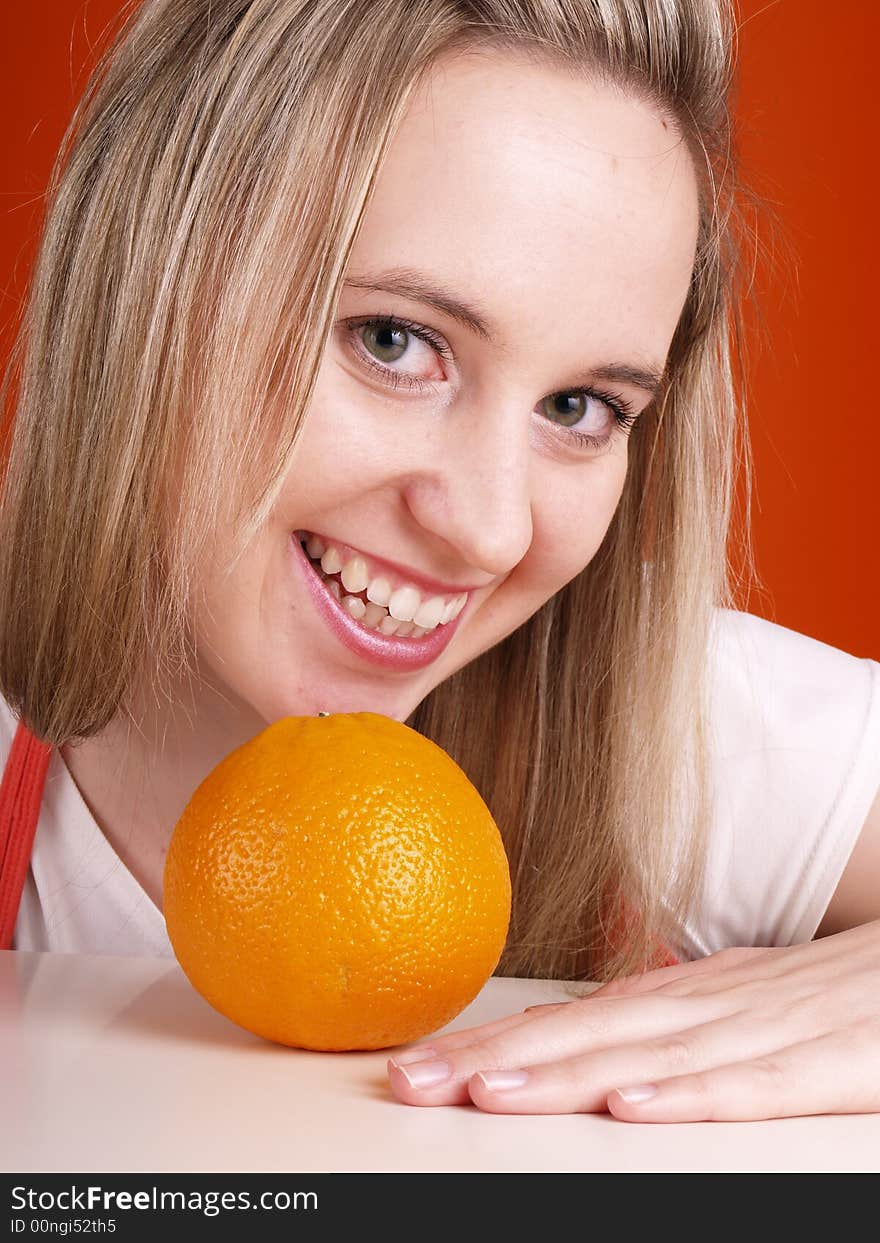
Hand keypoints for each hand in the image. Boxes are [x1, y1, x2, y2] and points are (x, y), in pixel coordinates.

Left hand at [386, 920, 879, 1121]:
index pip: (571, 1020)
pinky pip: (746, 1086)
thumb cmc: (822, 991)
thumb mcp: (729, 998)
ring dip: (563, 1075)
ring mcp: (760, 1030)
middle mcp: (706, 1006)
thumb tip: (560, 1030)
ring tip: (485, 1093)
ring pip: (647, 1057)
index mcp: (683, 994)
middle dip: (495, 1061)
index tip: (417, 1063)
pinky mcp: (821, 1064)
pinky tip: (629, 1108)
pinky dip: (686, 1097)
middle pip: (588, 1036)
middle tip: (413, 1080)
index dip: (492, 1043)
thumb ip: (650, 1017)